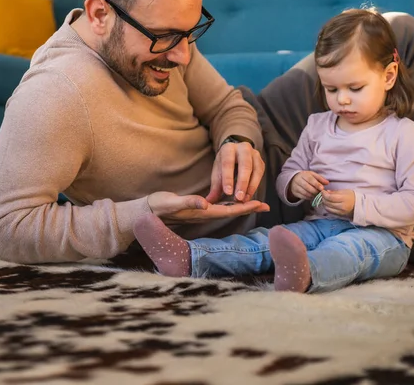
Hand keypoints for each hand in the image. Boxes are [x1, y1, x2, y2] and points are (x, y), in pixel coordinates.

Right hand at [147, 191, 268, 222]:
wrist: (146, 213)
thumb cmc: (158, 206)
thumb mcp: (172, 202)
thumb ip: (188, 202)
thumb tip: (206, 204)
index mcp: (202, 212)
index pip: (229, 210)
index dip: (245, 207)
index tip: (260, 203)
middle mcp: (205, 214)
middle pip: (232, 210)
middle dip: (249, 207)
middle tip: (267, 205)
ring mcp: (202, 213)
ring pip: (227, 209)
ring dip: (242, 206)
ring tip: (256, 203)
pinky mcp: (198, 209)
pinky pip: (219, 206)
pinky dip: (230, 203)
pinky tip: (235, 200)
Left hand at [207, 141, 264, 203]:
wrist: (235, 154)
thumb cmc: (224, 164)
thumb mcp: (218, 172)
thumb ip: (215, 187)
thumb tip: (209, 201)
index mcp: (228, 148)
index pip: (228, 163)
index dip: (228, 178)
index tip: (228, 193)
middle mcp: (243, 148)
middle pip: (245, 165)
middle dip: (242, 183)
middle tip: (239, 198)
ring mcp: (254, 154)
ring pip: (256, 170)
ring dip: (251, 186)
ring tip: (244, 199)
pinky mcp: (261, 162)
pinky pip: (260, 174)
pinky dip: (255, 186)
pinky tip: (249, 195)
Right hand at [290, 171, 328, 200]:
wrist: (294, 179)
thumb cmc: (306, 177)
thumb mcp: (313, 175)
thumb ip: (320, 178)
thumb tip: (327, 183)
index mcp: (304, 175)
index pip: (310, 180)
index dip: (317, 184)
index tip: (322, 188)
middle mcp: (298, 180)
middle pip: (307, 187)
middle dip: (315, 191)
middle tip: (320, 193)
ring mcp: (296, 187)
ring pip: (305, 193)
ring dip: (312, 195)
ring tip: (316, 194)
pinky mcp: (295, 193)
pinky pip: (303, 197)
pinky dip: (308, 197)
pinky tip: (311, 196)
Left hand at [322, 189, 354, 217]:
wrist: (360, 206)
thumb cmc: (352, 197)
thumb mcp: (345, 191)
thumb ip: (335, 192)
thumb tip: (326, 192)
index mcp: (344, 199)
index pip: (330, 197)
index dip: (324, 194)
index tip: (322, 191)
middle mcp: (341, 207)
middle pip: (328, 203)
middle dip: (323, 198)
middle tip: (323, 194)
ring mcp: (340, 212)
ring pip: (327, 208)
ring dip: (324, 203)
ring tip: (325, 199)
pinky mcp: (339, 215)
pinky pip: (330, 212)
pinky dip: (327, 207)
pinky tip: (328, 204)